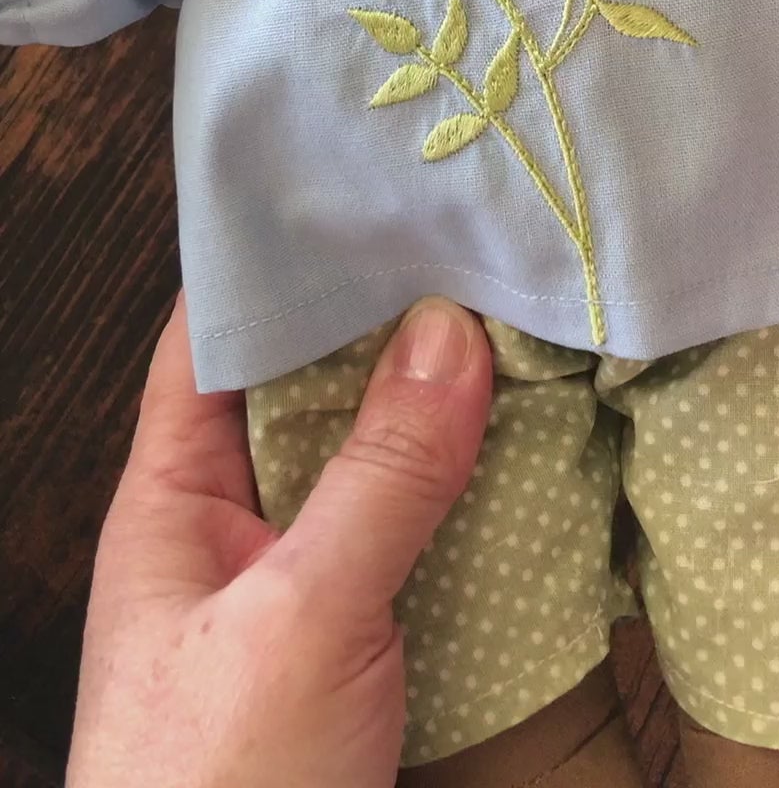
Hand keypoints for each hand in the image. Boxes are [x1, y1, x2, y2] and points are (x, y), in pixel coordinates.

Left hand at [67, 296, 491, 787]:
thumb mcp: (298, 620)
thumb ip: (376, 480)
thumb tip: (448, 332)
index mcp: (173, 501)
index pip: (219, 339)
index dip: (285, 262)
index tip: (370, 196)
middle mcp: (236, 532)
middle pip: (311, 396)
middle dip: (391, 329)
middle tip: (483, 251)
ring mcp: (300, 591)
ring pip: (376, 470)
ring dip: (447, 419)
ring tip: (530, 331)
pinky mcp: (363, 649)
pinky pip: (422, 544)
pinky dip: (475, 503)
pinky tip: (538, 458)